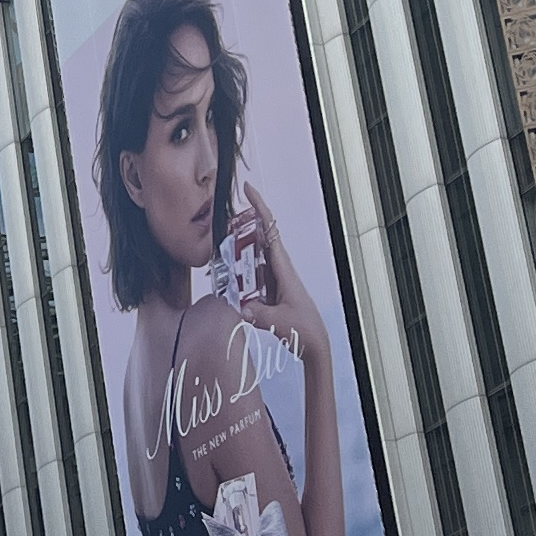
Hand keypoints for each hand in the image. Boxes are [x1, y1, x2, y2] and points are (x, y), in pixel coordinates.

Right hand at [222, 190, 331, 366]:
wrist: (315, 345)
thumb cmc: (304, 330)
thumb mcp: (279, 322)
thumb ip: (257, 313)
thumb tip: (238, 306)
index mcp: (284, 269)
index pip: (270, 231)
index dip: (260, 208)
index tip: (248, 190)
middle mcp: (280, 270)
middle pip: (259, 238)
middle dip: (242, 225)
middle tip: (223, 219)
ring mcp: (275, 280)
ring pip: (253, 255)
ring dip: (237, 248)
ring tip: (220, 244)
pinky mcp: (270, 291)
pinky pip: (251, 273)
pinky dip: (238, 269)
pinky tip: (226, 274)